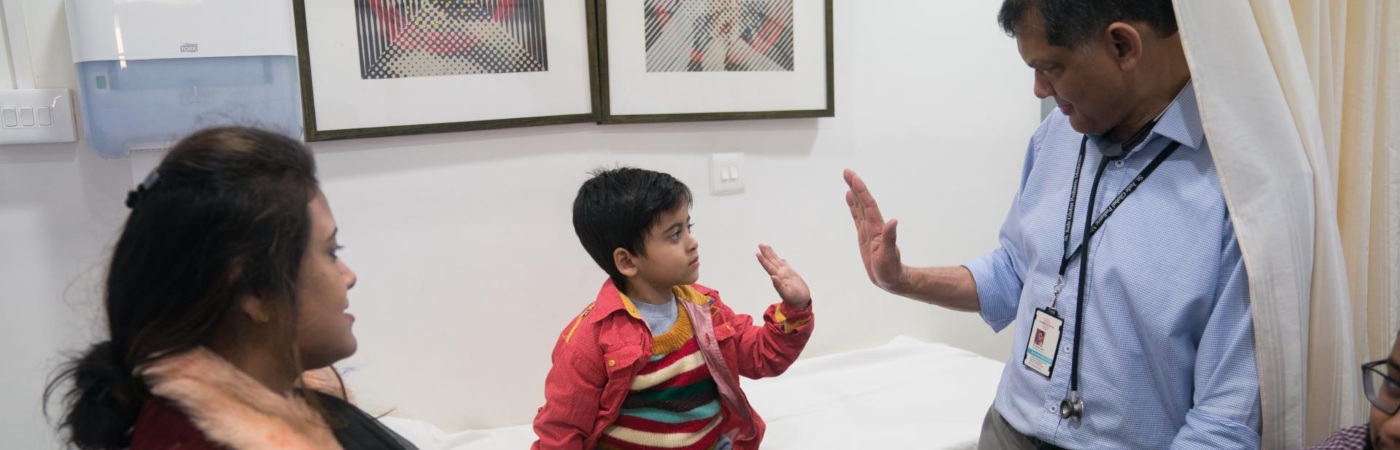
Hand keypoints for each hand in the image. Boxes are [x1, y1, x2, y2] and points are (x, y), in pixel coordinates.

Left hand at [756, 244, 810, 308]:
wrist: (801, 302)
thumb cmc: (794, 299)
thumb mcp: (786, 293)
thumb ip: (779, 285)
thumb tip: (772, 277)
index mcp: (778, 277)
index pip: (769, 267)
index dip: (763, 260)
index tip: (758, 253)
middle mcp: (780, 274)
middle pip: (772, 261)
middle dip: (766, 253)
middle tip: (760, 244)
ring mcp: (786, 274)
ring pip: (777, 262)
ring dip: (772, 254)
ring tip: (767, 247)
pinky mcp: (792, 275)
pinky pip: (786, 266)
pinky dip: (782, 262)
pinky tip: (780, 259)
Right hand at [844, 169, 906, 293]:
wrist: (892, 279)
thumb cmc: (890, 271)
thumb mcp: (889, 256)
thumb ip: (890, 238)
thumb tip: (893, 221)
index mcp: (877, 229)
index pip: (868, 206)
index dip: (861, 191)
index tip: (854, 178)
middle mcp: (873, 226)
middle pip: (863, 202)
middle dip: (856, 186)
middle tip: (847, 172)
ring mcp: (868, 230)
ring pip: (859, 207)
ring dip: (854, 193)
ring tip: (848, 180)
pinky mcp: (864, 236)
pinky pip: (857, 217)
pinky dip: (853, 206)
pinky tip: (849, 198)